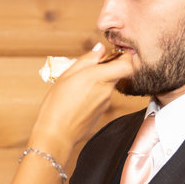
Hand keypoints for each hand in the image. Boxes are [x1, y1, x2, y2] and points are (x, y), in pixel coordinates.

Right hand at [28, 44, 132, 160]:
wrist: (57, 134)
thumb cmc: (57, 104)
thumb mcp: (67, 75)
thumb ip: (86, 60)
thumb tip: (100, 48)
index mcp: (98, 77)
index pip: (127, 64)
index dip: (124, 57)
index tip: (113, 54)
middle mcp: (106, 90)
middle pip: (118, 74)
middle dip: (107, 68)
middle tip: (90, 68)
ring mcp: (106, 103)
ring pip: (109, 85)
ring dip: (98, 82)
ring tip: (79, 85)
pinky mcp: (102, 112)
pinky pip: (103, 97)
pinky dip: (94, 94)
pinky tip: (79, 98)